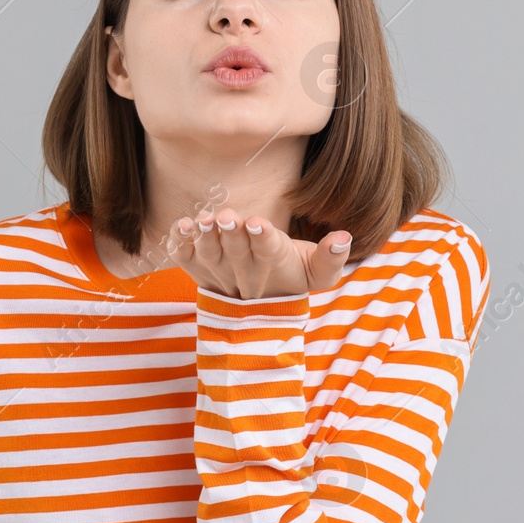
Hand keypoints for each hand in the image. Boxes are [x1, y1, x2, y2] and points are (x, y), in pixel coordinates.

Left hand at [165, 207, 350, 299]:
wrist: (259, 306)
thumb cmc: (292, 277)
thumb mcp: (317, 273)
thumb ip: (331, 259)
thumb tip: (344, 237)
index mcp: (273, 263)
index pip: (268, 251)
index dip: (262, 237)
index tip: (256, 222)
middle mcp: (242, 269)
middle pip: (236, 251)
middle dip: (231, 233)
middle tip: (226, 216)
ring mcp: (218, 270)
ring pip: (209, 254)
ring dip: (205, 237)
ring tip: (203, 220)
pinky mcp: (198, 269)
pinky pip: (185, 258)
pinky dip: (180, 244)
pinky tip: (179, 227)